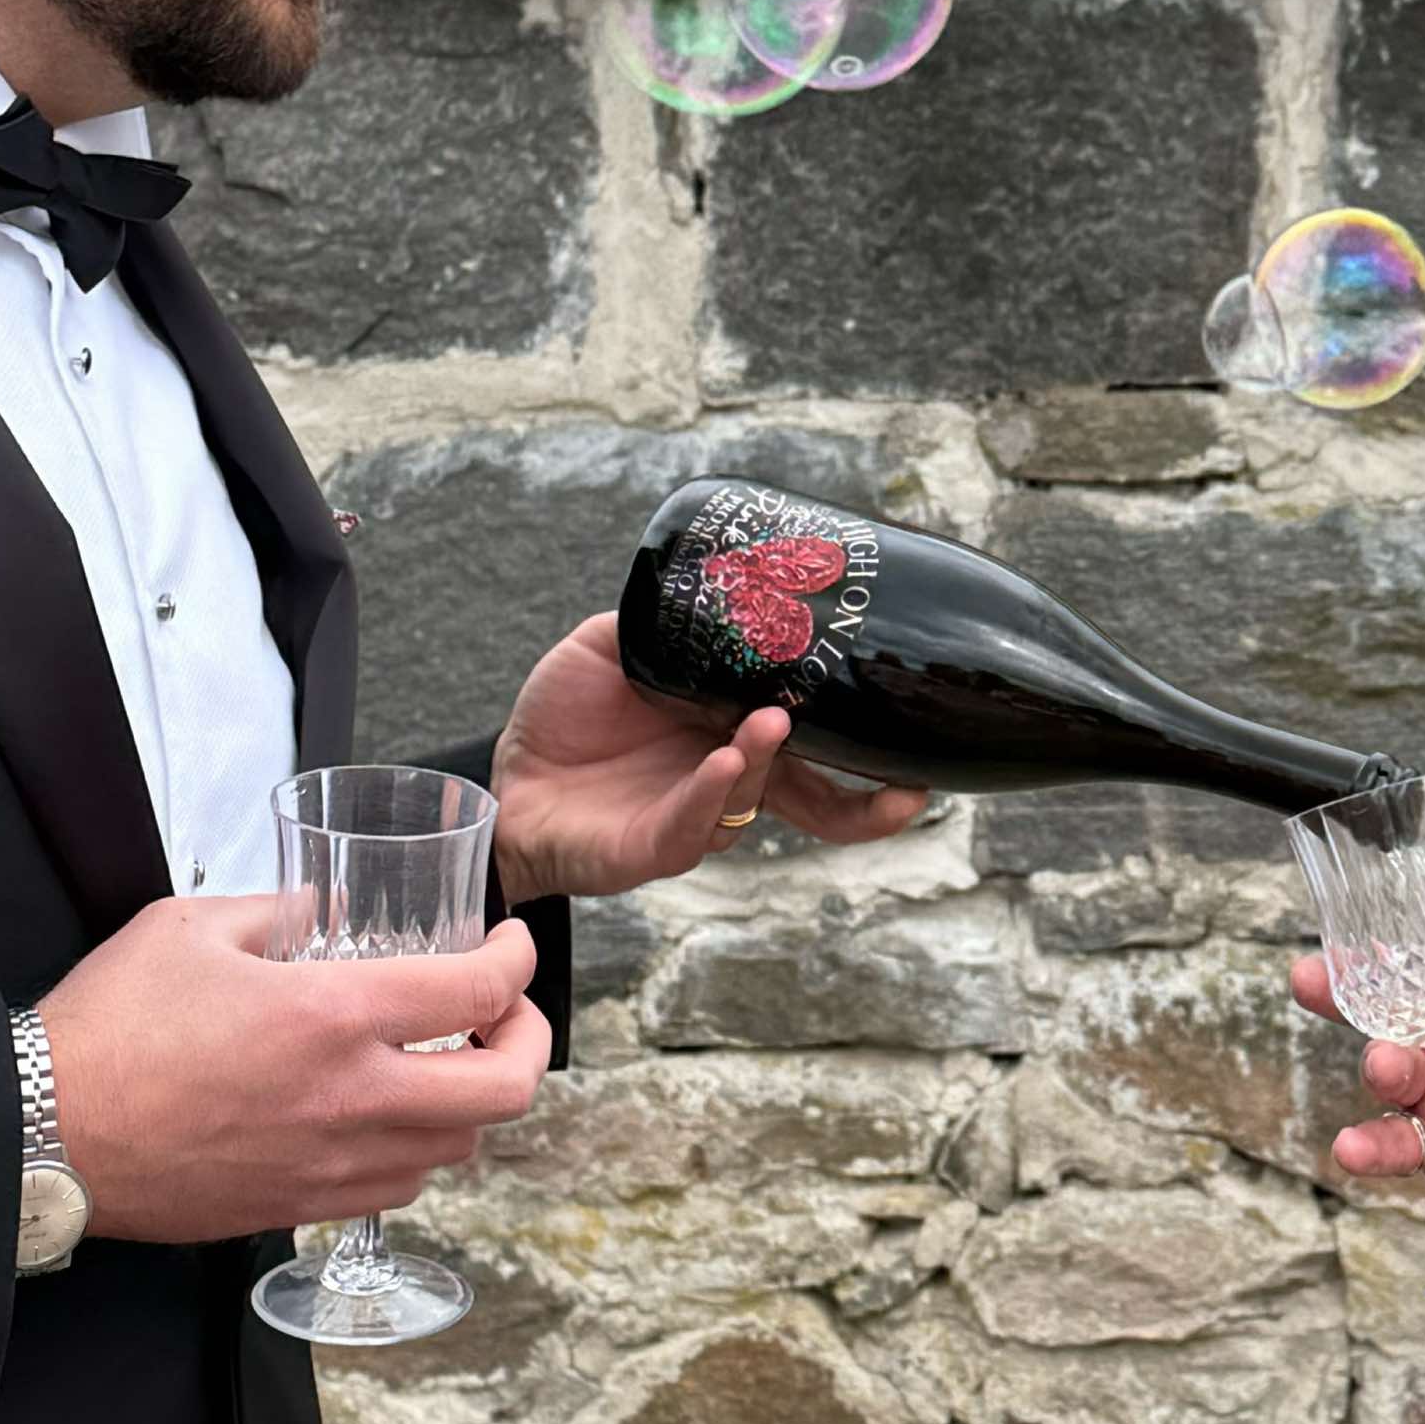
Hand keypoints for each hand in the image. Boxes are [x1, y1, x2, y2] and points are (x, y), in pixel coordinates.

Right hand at [39, 899, 552, 1243]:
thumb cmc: (106, 1029)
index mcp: (331, 1017)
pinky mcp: (301, 1207)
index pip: (479, 991)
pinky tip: (392, 1115)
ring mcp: (331, 1164)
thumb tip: (330, 907)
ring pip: (460, 1146)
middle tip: (510, 1013)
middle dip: (530, 1042)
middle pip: (506, 1090)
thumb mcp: (192, 927)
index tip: (512, 946)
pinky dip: (419, 1149)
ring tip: (450, 1061)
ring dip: (473, 1099)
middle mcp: (350, 1098)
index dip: (518, 962)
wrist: (43, 1135)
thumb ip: (282, 910)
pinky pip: (400, 1187)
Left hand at [486, 614, 928, 901]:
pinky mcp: (650, 847)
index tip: (921, 760)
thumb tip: (713, 577)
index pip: (820, 755)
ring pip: (752, 799)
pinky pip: (692, 825)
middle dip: (862, 803)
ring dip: (766, 762)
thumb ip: (662, 619)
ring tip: (769, 724)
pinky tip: (722, 761)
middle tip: (901, 786)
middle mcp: (729, 782)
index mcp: (735, 737)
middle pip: (816, 805)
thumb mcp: (610, 645)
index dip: (871, 764)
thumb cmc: (564, 719)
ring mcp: (694, 817)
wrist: (502, 780)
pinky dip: (712, 793)